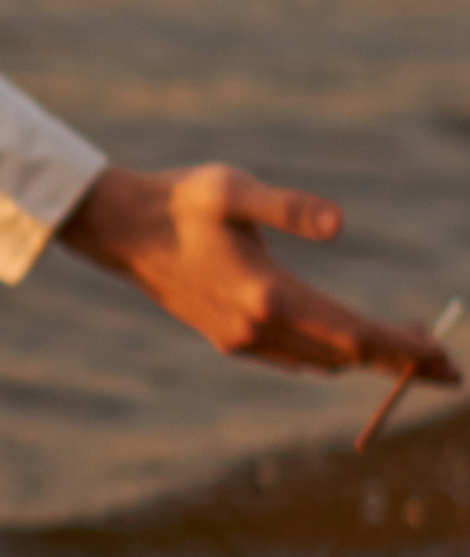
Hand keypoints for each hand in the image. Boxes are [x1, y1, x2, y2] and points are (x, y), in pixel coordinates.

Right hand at [57, 164, 459, 384]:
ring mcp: (240, 339)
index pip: (353, 334)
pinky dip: (330, 356)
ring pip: (321, 361)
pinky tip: (344, 343)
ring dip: (367, 359)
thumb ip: (288, 206)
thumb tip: (341, 224)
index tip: (445, 358)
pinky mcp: (227, 338)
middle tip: (448, 368)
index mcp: (266, 295)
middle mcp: (256, 327)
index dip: (404, 350)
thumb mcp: (233, 189)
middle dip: (400, 363)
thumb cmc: (179, 200)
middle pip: (346, 357)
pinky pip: (294, 359)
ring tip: (407, 346)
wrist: (119, 229)